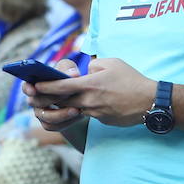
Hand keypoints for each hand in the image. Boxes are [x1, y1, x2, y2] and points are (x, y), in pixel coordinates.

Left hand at [25, 58, 154, 130]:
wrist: (150, 102)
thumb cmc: (131, 79)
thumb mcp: (112, 63)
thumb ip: (93, 65)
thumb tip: (85, 72)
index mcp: (89, 85)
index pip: (60, 86)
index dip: (45, 86)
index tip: (34, 84)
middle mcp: (89, 101)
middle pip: (62, 101)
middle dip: (47, 98)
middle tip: (35, 95)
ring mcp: (95, 113)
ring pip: (75, 108)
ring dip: (66, 104)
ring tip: (59, 98)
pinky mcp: (102, 120)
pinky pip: (89, 113)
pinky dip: (85, 108)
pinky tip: (90, 103)